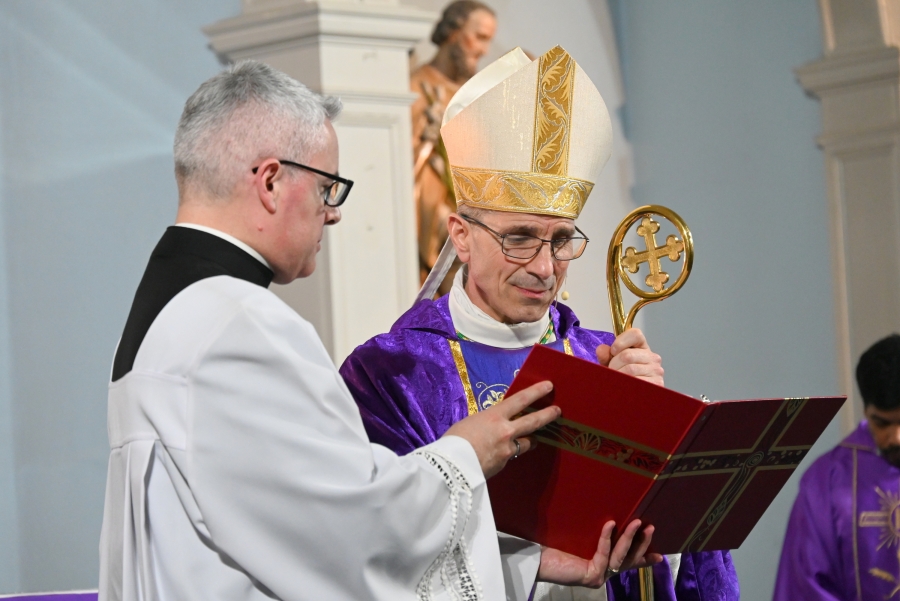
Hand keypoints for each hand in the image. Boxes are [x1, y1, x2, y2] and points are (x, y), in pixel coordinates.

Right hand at [444, 381, 558, 477]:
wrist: (449, 467)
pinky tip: (501, 454)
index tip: (548, 386)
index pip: (521, 400)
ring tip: (534, 438)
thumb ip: (486, 422)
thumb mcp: (470, 423)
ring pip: (527, 442)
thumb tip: (492, 427)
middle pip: (533, 421)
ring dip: (531, 439)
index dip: (536, 392)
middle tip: (557, 411)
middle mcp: (506, 431)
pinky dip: (509, 453)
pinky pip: (511, 456)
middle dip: (547, 415)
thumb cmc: (454, 440)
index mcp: (495, 416)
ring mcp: (507, 450)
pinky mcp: (504, 465)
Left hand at [537, 519, 660, 586]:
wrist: (535, 559)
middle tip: (651, 527)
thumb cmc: (554, 544)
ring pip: (620, 558)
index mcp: (601, 565)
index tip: (659, 556)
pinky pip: (603, 554)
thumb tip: (608, 510)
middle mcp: (602, 573)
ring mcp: (598, 576)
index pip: (627, 563)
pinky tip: (610, 523)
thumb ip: (594, 532)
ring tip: (638, 523)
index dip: (644, 559)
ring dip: (630, 539)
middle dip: (641, 543)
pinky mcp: (590, 576)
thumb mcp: (580, 537)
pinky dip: (607, 537)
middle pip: (628, 560)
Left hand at [596, 328, 663, 385]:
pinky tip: (624, 387)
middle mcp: (652, 357)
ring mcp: (656, 370)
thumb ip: (606, 355)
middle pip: (627, 355)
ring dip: (618, 377)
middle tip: (612, 372)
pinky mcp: (657, 383)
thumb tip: (601, 349)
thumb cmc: (622, 376)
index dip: (620, 342)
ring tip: (617, 380)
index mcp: (642, 347)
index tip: (613, 351)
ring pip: (630, 369)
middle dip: (614, 365)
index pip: (635, 334)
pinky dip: (625, 385)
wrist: (632, 398)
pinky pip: (636, 382)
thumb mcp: (612, 363)